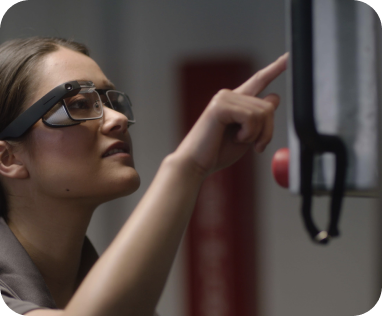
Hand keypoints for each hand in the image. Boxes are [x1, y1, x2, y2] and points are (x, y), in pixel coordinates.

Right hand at [175, 53, 287, 176]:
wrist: (196, 164)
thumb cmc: (218, 152)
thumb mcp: (247, 134)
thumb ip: (259, 118)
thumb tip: (274, 97)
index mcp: (235, 102)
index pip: (259, 81)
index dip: (274, 68)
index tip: (288, 57)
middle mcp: (229, 95)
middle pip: (269, 105)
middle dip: (268, 130)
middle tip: (257, 146)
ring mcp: (224, 98)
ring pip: (262, 112)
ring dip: (257, 134)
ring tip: (241, 142)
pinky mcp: (220, 106)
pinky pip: (251, 117)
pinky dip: (249, 133)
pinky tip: (236, 139)